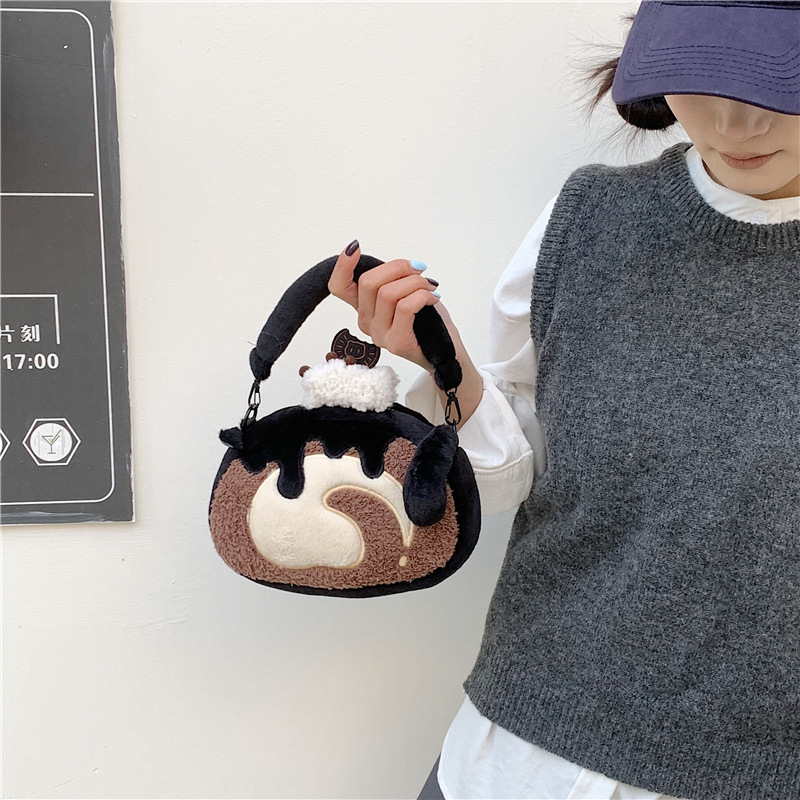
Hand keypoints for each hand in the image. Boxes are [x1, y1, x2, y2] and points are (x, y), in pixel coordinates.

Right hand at [328, 241, 448, 371]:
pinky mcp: (397, 343)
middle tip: (418, 269)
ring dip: (415, 282)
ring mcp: (379, 335)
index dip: (342, 266)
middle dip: (398, 267)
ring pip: (388, 293)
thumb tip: (399, 265)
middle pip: (368, 282)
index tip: (355, 247)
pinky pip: (405, 307)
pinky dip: (422, 296)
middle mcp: (366, 322)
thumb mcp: (406, 294)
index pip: (339, 287)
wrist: (447, 352)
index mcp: (364, 308)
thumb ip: (393, 280)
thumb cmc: (429, 322)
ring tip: (430, 286)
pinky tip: (433, 298)